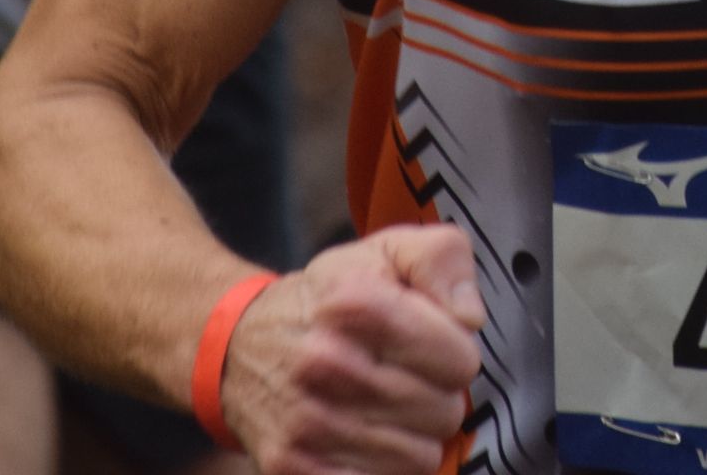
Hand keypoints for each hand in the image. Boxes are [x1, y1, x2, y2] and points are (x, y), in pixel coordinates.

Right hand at [222, 225, 485, 473]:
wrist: (237, 345)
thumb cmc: (329, 299)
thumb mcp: (387, 253)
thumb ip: (443, 261)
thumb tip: (470, 319)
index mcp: (356, 304)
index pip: (460, 360)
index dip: (454, 353)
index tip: (431, 346)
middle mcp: (327, 363)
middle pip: (444, 412)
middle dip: (436, 396)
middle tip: (406, 378)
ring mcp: (307, 422)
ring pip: (419, 458)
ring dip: (412, 436)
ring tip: (384, 406)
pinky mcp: (293, 467)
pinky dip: (382, 467)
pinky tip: (365, 438)